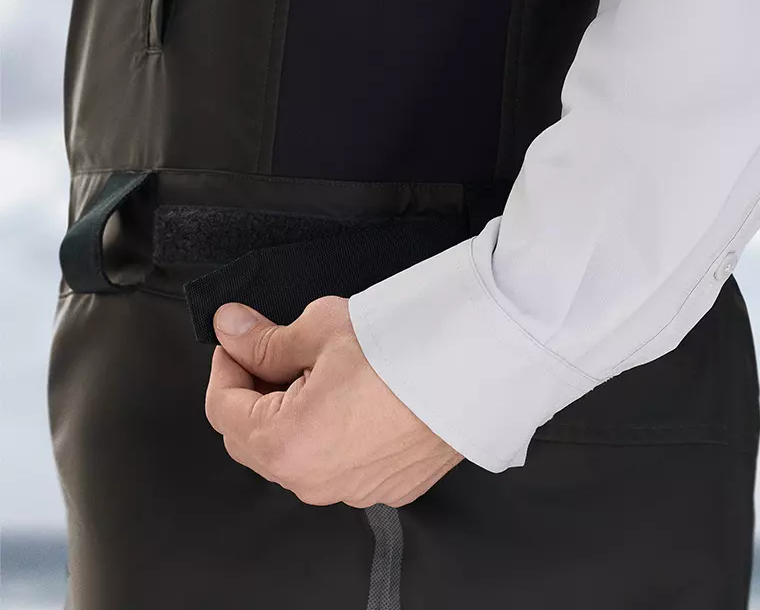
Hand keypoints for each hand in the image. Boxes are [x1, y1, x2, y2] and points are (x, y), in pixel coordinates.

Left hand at [205, 296, 463, 507]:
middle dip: (253, 395)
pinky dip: (328, 435)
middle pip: (254, 441)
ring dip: (290, 417)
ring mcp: (355, 490)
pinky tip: (351, 399)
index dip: (225, 368)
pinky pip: (337, 465)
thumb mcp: (319, 330)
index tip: (238, 341)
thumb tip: (228, 328)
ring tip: (317, 373)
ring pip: (296, 456)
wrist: (477, 363)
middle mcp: (315, 482)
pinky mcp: (389, 486)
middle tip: (272, 353)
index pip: (223, 410)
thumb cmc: (398, 346)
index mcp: (286, 445)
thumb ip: (264, 339)